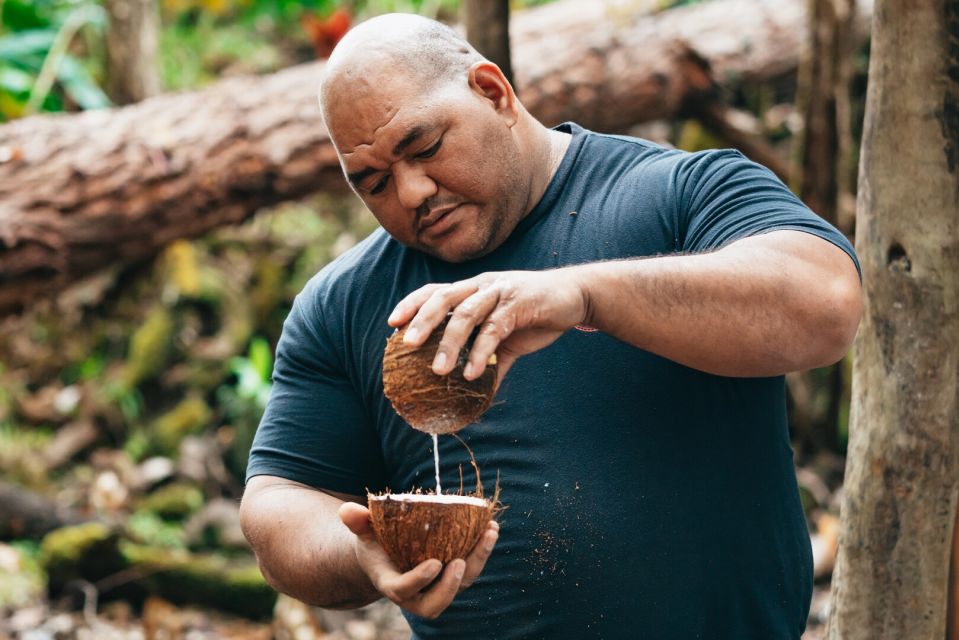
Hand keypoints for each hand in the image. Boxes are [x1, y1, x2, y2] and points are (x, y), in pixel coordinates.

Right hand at [338, 502, 498, 618]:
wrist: (388, 557)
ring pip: (461, 585)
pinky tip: (490, 527)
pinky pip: (471, 569)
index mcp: (392, 585)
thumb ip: (357, 522)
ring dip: (478, 561)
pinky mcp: (453, 577)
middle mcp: (417, 594)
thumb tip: (346, 510)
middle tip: (460, 562)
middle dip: (450, 586)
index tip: (435, 563)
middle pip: (436, 603)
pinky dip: (482, 550)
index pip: (405, 590)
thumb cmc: (375, 543)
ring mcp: (438, 587)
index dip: (420, 580)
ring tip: (488, 533)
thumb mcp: (364, 532)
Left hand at [387, 269, 587, 384]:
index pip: (435, 291)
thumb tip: (477, 390)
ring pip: (466, 313)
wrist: (576, 296)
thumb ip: (490, 358)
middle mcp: (482, 286)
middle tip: (405, 344)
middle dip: (421, 320)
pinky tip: (473, 372)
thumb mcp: (507, 336)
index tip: (391, 323)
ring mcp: (500, 291)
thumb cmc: (536, 313)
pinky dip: (481, 351)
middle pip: (443, 297)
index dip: (412, 304)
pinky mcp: (520, 303)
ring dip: (449, 342)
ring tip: (437, 370)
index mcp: (473, 289)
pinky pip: (495, 328)